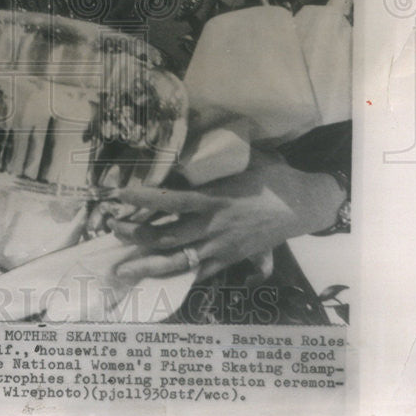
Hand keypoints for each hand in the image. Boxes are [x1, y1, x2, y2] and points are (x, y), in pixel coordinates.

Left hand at [110, 149, 345, 281]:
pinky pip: (198, 273)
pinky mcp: (229, 260)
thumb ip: (214, 154)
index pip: (171, 200)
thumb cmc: (271, 177)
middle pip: (166, 237)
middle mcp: (214, 227)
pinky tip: (155, 280)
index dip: (143, 199)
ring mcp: (221, 248)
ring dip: (147, 264)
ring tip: (122, 268)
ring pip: (178, 262)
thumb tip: (188, 135)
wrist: (303, 205)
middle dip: (135, 234)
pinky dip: (176, 277)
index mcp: (215, 199)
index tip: (118, 195)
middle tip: (111, 228)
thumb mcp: (243, 159)